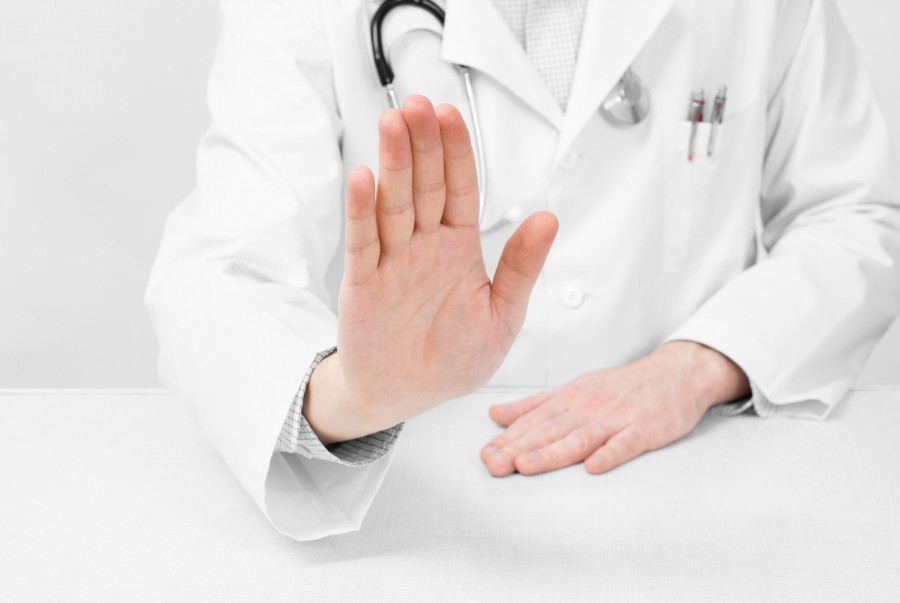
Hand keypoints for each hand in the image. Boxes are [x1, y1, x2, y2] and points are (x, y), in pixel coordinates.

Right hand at [303, 96, 558, 443]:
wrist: (408, 395)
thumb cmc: (455, 357)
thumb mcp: (502, 315)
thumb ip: (521, 268)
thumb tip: (549, 219)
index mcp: (458, 247)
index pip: (461, 189)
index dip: (457, 153)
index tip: (451, 116)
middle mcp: (424, 245)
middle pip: (424, 185)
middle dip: (423, 145)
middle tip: (419, 106)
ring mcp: (392, 261)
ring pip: (393, 204)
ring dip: (392, 164)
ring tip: (392, 124)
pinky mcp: (363, 284)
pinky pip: (364, 243)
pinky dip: (361, 212)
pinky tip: (362, 179)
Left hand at [480, 341, 750, 475]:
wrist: (675, 374)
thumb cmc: (619, 387)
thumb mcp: (572, 390)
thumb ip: (534, 405)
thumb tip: (493, 414)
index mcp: (568, 400)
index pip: (532, 422)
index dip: (507, 440)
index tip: (483, 456)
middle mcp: (587, 408)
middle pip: (549, 431)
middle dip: (518, 449)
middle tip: (492, 465)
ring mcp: (616, 418)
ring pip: (579, 438)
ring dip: (551, 453)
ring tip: (525, 467)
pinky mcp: (644, 429)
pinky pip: (625, 444)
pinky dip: (610, 454)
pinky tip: (593, 468)